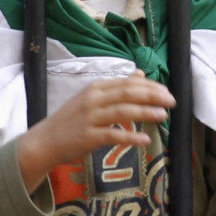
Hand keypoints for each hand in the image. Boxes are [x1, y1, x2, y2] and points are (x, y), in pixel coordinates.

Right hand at [17, 69, 174, 192]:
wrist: (44, 141)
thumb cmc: (72, 119)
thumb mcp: (93, 97)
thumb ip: (117, 87)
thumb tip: (140, 74)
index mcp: (97, 88)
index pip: (128, 83)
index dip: (150, 87)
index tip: (167, 92)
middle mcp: (94, 99)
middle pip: (128, 94)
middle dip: (152, 96)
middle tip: (171, 101)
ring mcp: (90, 118)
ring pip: (123, 112)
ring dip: (146, 113)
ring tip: (163, 116)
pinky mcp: (87, 137)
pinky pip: (113, 135)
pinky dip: (130, 137)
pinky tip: (145, 140)